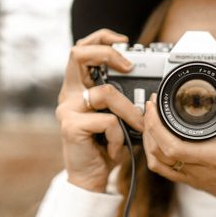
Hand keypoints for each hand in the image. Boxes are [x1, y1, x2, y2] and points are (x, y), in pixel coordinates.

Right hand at [55, 29, 142, 191]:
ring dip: (129, 112)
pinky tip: (116, 149)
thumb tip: (148, 86)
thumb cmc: (106, 146)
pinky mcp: (70, 127)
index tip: (124, 41)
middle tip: (129, 66)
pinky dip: (120, 136)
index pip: (81, 50)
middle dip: (107, 53)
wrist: (91, 178)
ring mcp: (67, 110)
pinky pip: (108, 121)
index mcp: (78, 88)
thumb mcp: (116, 117)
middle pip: (78, 55)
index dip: (101, 38)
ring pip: (105, 93)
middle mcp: (68, 94)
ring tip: (136, 128)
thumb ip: (121, 99)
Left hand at [142, 79, 215, 205]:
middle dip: (148, 125)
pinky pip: (164, 170)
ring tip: (152, 118)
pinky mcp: (192, 182)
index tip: (156, 104)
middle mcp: (201, 169)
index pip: (174, 146)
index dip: (156, 125)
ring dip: (148, 140)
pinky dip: (154, 153)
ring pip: (157, 163)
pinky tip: (158, 138)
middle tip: (152, 105)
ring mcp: (194, 178)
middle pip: (158, 152)